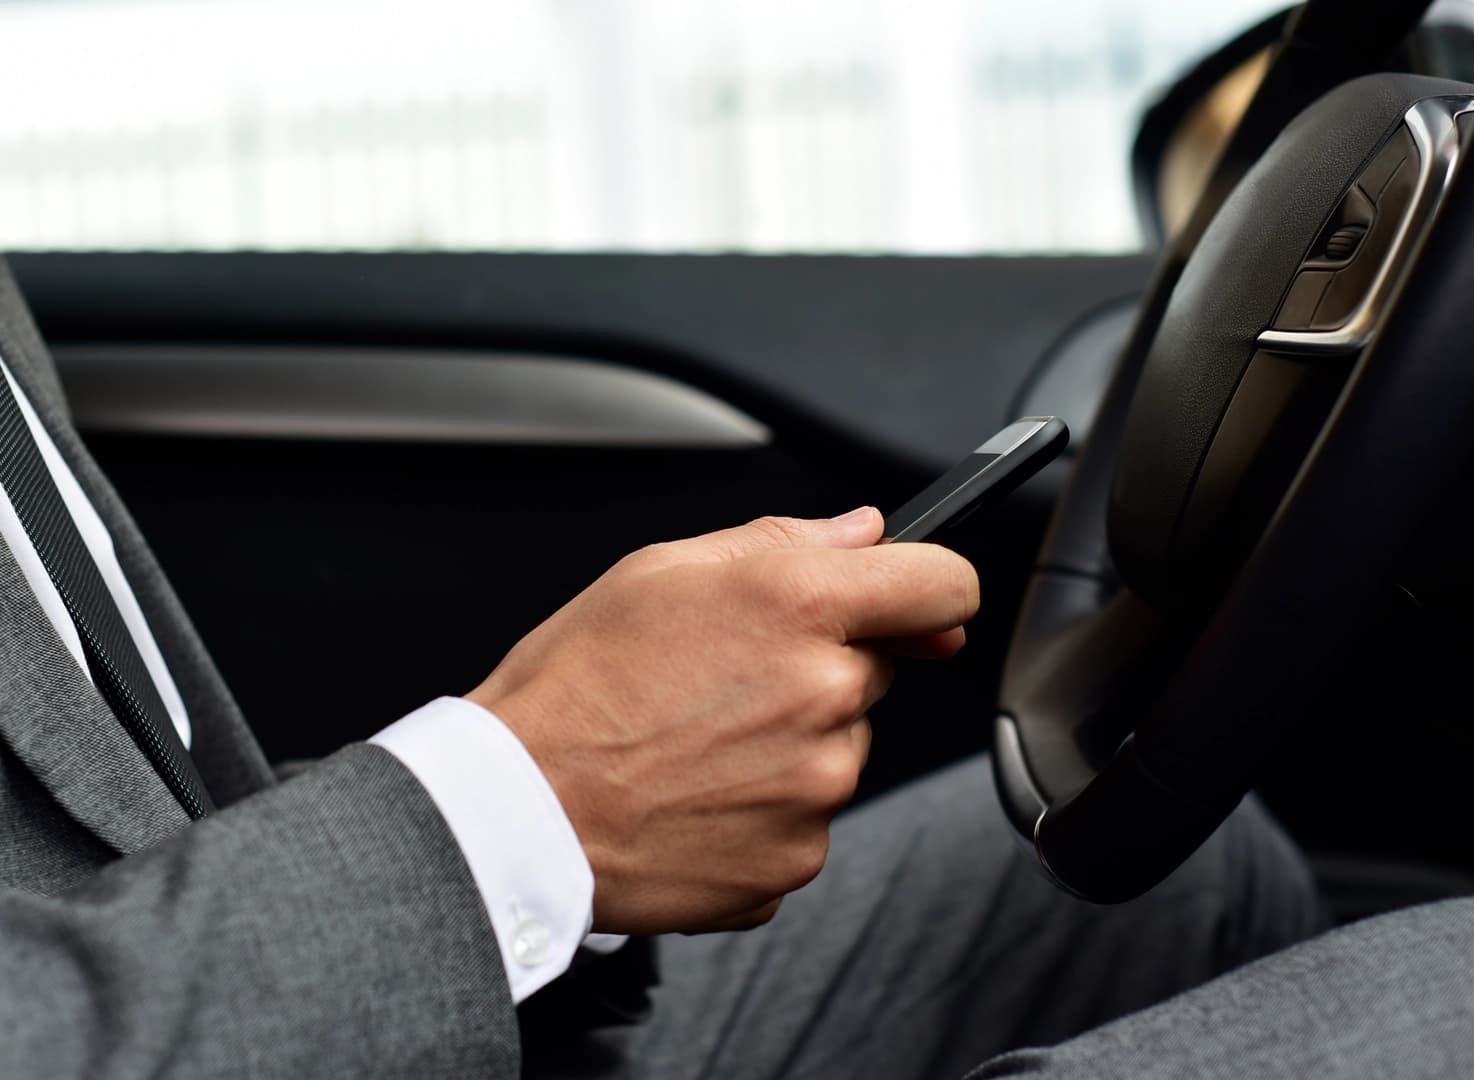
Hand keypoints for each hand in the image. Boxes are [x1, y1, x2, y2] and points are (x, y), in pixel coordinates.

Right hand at [465, 508, 978, 935]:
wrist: (518, 809)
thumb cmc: (574, 686)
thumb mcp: (661, 571)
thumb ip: (782, 541)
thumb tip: (862, 533)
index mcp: (799, 605)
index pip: (943, 583)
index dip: (931, 586)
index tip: (918, 601)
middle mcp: (826, 694)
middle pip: (875, 670)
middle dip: (822, 667)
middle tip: (730, 682)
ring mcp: (818, 787)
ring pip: (839, 749)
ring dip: (793, 744)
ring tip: (697, 744)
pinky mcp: (797, 858)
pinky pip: (807, 820)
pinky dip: (766, 810)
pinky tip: (698, 795)